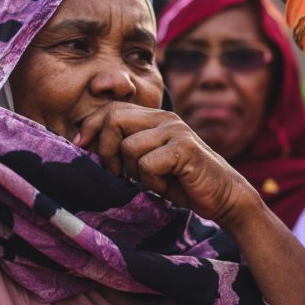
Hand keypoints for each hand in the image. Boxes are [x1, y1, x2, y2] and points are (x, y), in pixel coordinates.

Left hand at [78, 102, 304, 304]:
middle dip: (106, 149)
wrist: (223, 196)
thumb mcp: (149, 162)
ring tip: (151, 180)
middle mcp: (165, 118)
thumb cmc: (183, 182)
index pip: (112, 108)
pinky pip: (147, 164)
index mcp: (154, 117)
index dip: (91, 125)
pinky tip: (164, 186)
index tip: (81, 145)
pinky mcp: (184, 148)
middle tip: (115, 172)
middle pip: (114, 119)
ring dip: (134, 172)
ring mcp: (175, 131)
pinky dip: (151, 181)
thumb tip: (87, 145)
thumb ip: (126, 149)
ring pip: (129, 147)